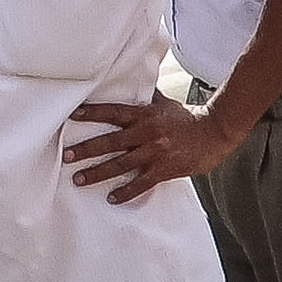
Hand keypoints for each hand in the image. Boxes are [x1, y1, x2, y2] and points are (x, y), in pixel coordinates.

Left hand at [62, 95, 239, 202]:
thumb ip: (146, 99)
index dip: (92, 113)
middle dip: (86, 150)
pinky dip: (127, 192)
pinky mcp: (164, 169)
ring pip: (121, 164)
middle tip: (67, 156)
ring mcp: (155, 153)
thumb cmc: (188, 119)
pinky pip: (142, 183)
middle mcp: (146, 133)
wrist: (215, 133)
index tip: (72, 116)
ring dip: (98, 173)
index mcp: (144, 115)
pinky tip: (112, 198)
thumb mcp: (165, 104)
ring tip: (79, 179)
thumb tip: (133, 83)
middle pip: (110, 142)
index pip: (113, 112)